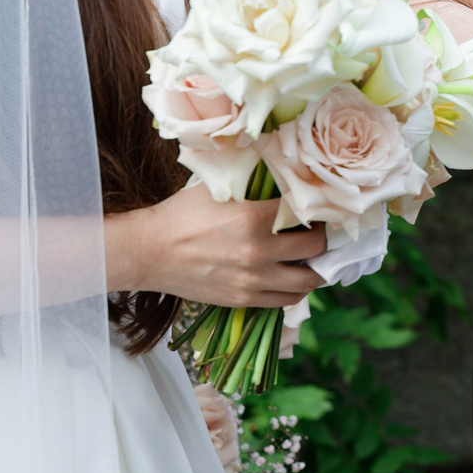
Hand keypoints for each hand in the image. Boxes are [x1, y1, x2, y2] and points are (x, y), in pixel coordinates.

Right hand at [110, 181, 327, 307]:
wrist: (150, 251)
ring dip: (315, 269)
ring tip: (311, 259)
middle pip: (315, 249)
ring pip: (306, 281)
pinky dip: (295, 290)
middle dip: (322, 239)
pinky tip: (292, 277)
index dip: (318, 209)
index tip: (319, 207)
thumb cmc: (182, 214)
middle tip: (317, 232)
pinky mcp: (243, 299)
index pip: (306, 213)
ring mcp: (252, 280)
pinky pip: (286, 301)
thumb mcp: (218, 188)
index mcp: (253, 218)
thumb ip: (253, 183)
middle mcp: (258, 252)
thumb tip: (283, 171)